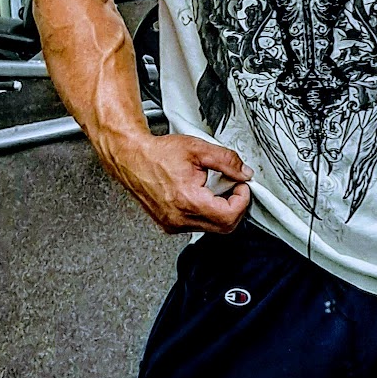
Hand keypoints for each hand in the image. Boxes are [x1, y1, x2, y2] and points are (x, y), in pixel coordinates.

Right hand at [116, 133, 252, 233]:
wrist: (132, 158)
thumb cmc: (158, 154)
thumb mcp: (199, 149)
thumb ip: (227, 161)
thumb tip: (244, 173)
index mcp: (188, 200)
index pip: (229, 215)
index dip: (242, 200)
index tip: (242, 187)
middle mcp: (179, 218)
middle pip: (224, 227)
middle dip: (234, 206)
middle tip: (231, 187)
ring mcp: (173, 224)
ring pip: (211, 228)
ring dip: (219, 209)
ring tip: (211, 188)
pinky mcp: (168, 225)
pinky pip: (196, 226)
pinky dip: (204, 213)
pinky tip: (199, 195)